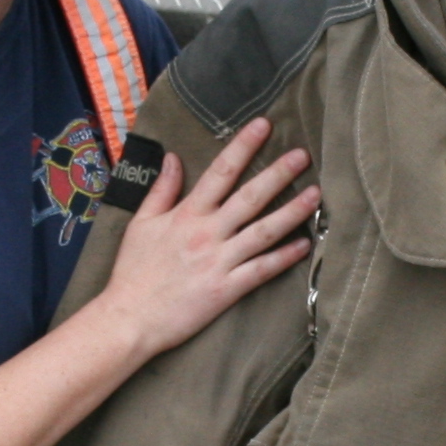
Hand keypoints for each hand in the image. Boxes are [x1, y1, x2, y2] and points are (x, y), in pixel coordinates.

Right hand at [94, 117, 314, 359]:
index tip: (263, 126)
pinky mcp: (227, 289)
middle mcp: (207, 233)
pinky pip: (262, 270)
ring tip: (316, 194)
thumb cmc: (132, 272)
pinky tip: (305, 245)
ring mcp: (219, 261)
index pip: (221, 171)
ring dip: (292, 212)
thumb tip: (174, 157)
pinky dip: (285, 257)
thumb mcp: (141, 223)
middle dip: (279, 173)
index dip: (243, 146)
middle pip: (250, 197)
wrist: (129, 319)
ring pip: (264, 231)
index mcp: (187, 214)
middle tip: (303, 155)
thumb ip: (161, 190)